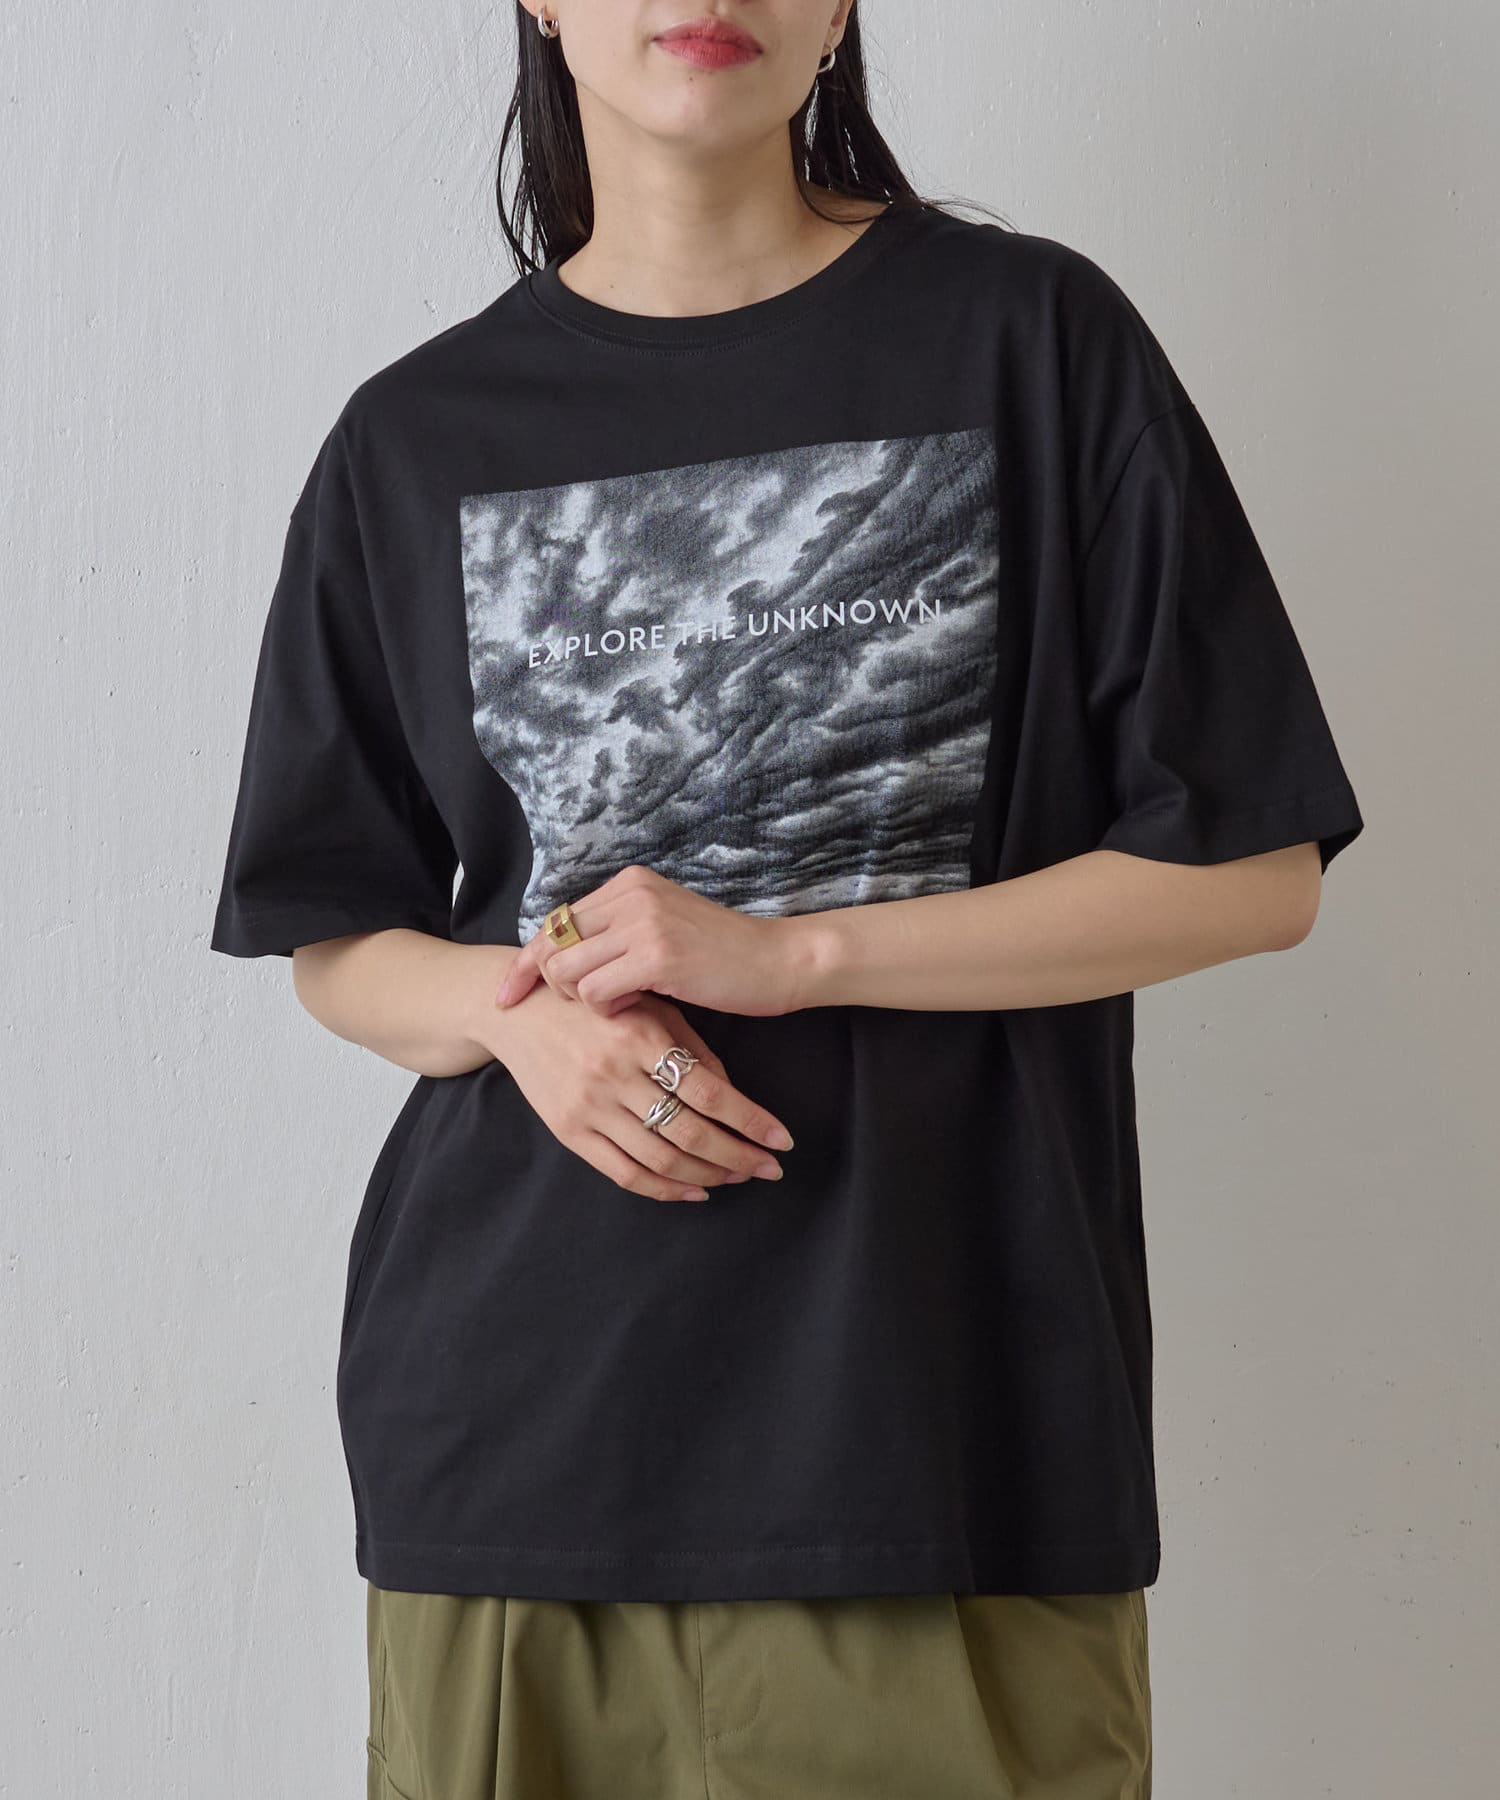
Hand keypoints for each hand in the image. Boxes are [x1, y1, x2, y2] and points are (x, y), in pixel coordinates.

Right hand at [487, 982, 793, 1202]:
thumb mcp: (649, 1008)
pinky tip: (695, 1190)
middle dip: (739, 1156)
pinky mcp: (569, 1131)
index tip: (782, 1140)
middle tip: (769, 1169)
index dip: (751, 1121)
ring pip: (661, 1159)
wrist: (519, 1014)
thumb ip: (692, 1048)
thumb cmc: (596, 1006)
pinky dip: (665, 1189)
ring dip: (709, 1175)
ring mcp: (588, 1107)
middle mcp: (613, 1074)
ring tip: (738, 1176)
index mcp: (640, 1037)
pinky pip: (625, 1174)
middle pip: (690, 1132)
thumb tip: (735, 1095)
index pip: (710, 1092)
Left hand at [496, 865, 801, 1016]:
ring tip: (612, 1009)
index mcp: (629, 883)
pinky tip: (628, 1011)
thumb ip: (617, 932)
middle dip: (544, 986)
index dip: (526, 962)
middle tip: (564, 1015)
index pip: (555, 921)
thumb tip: (561, 959)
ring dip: (579, 1000)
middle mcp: (631, 894)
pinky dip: (603, 1009)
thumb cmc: (722, 955)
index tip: (507, 995)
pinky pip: (596, 990)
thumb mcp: (663, 928)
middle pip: (552, 945)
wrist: (779, 961)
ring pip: (567, 971)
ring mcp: (643, 922)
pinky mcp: (657, 956)